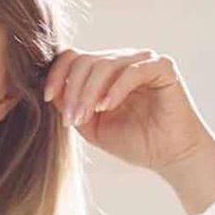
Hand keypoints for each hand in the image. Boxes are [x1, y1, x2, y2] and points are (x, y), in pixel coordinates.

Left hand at [43, 47, 214, 172]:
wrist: (169, 156)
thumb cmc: (132, 141)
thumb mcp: (91, 126)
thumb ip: (70, 106)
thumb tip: (50, 91)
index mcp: (104, 71)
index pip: (73, 57)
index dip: (56, 74)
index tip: (46, 97)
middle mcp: (123, 60)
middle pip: (85, 60)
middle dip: (72, 91)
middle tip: (71, 119)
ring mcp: (143, 61)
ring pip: (105, 65)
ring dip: (89, 93)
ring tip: (85, 117)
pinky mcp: (163, 68)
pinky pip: (133, 70)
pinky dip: (115, 88)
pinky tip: (106, 107)